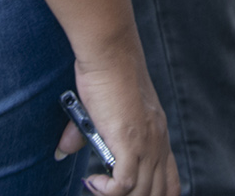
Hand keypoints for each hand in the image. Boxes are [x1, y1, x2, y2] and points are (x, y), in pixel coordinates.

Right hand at [55, 49, 175, 195]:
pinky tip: (92, 181)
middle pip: (159, 193)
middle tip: (107, 192)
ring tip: (96, 187)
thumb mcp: (104, 110)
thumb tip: (63, 150)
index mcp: (158, 134)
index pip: (171, 182)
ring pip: (142, 193)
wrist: (110, 53)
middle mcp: (158, 142)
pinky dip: (107, 191)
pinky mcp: (131, 143)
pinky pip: (124, 186)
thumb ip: (87, 135)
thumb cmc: (106, 72)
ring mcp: (147, 144)